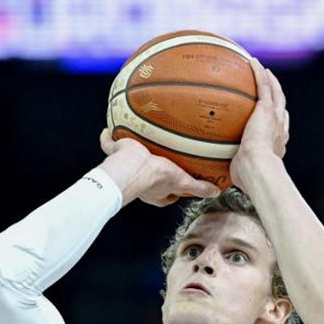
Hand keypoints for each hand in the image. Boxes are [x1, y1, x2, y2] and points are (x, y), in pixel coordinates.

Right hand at [99, 129, 220, 206]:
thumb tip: (216, 192)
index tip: (180, 182)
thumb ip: (198, 187)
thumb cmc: (155, 178)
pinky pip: (109, 143)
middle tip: (162, 160)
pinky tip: (109, 128)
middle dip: (153, 169)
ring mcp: (127, 166)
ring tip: (140, 140)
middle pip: (148, 177)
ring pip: (128, 160)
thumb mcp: (181, 182)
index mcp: (155, 191)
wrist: (131, 167)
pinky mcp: (116, 152)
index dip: (173, 191)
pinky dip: (107, 137)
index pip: (166, 194)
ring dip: (132, 152)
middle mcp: (140, 181)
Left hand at [230, 57, 289, 187]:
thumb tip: (216, 181)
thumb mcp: (239, 174)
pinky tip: (252, 62)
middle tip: (271, 88)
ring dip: (270, 80)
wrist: (258, 168)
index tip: (272, 116)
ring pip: (276, 94)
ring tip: (262, 70)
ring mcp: (276, 118)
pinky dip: (260, 74)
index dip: (278, 121)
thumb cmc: (249, 177)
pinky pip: (264, 86)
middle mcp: (280, 129)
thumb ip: (230, 171)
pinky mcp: (268, 110)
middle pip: (281, 108)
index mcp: (276, 144)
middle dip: (277, 97)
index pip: (279, 129)